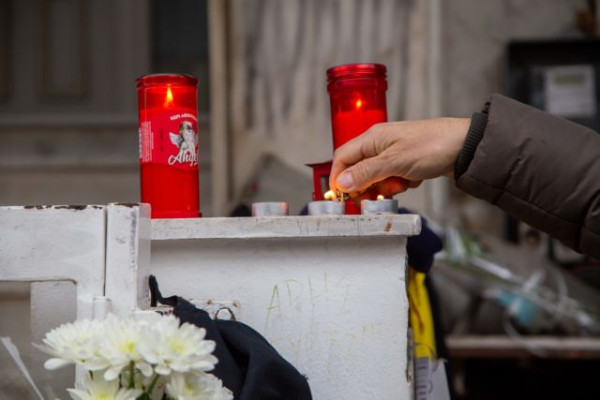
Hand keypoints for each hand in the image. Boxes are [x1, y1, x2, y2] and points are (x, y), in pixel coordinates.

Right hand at [329, 117, 469, 196]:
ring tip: (402, 184)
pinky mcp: (405, 162)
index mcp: (371, 138)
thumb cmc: (431, 146)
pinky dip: (400, 183)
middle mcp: (379, 144)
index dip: (338, 178)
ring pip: (376, 177)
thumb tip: (341, 183)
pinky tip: (413, 180)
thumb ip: (365, 173)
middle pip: (357, 170)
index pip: (342, 158)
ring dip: (386, 186)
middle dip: (366, 186)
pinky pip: (392, 178)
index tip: (341, 196)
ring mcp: (392, 153)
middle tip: (377, 195)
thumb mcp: (394, 162)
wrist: (465, 146)